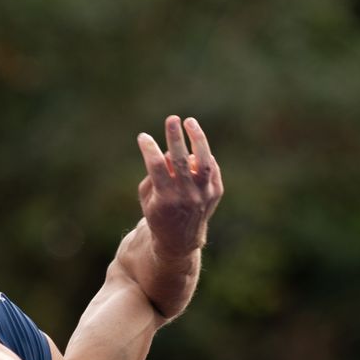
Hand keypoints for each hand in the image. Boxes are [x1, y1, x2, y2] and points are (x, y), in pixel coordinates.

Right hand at [135, 115, 222, 258]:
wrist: (180, 240)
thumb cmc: (158, 213)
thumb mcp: (148, 197)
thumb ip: (154, 173)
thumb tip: (169, 153)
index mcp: (164, 199)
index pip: (156, 166)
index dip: (149, 148)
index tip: (143, 136)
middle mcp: (185, 196)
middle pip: (181, 161)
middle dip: (175, 138)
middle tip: (171, 119)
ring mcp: (203, 195)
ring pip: (204, 162)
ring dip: (197, 139)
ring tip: (190, 122)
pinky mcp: (215, 193)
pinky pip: (211, 169)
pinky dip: (203, 156)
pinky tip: (196, 149)